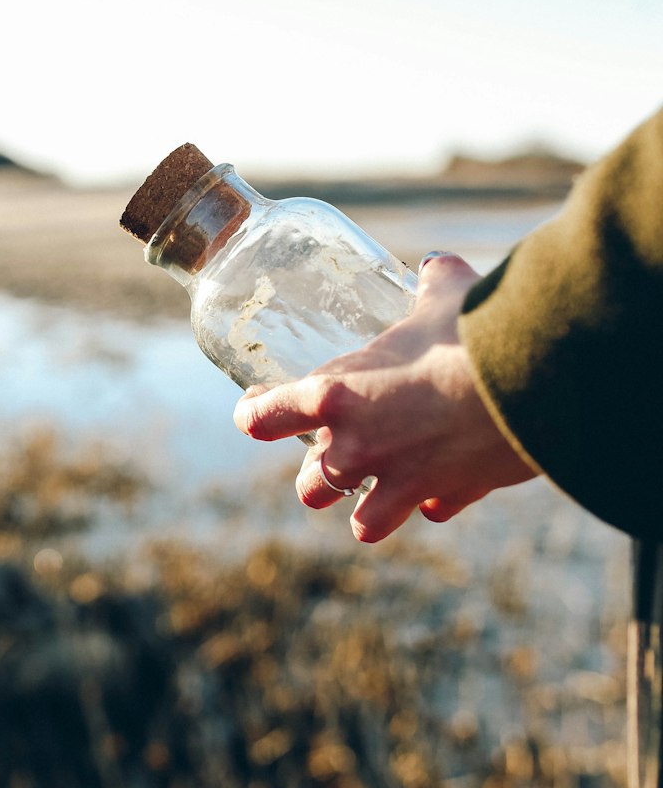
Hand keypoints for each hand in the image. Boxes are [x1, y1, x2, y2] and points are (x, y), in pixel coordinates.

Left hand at [233, 252, 537, 542]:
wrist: (532, 383)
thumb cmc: (472, 331)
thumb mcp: (444, 295)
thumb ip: (431, 282)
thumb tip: (436, 265)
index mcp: (335, 395)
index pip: (264, 418)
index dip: (255, 414)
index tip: (255, 409)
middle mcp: (356, 448)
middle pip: (310, 486)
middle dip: (318, 474)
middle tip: (335, 452)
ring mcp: (399, 482)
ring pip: (362, 522)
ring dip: (368, 508)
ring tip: (382, 489)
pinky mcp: (447, 497)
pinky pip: (427, 512)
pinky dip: (432, 502)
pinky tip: (443, 486)